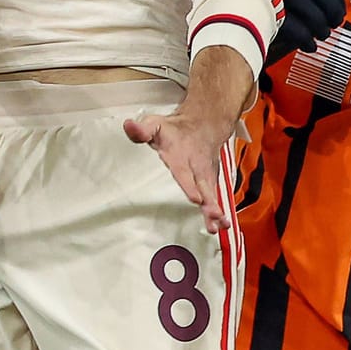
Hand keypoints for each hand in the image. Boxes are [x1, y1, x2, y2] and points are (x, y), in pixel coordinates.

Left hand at [124, 102, 236, 234]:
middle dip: (209, 201)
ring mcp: (205, 175)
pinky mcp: (210, 181)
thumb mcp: (155, 124)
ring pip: (211, 193)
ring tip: (219, 224)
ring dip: (215, 209)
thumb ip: (142, 129)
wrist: (204, 123)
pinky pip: (215, 197)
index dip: (189, 185)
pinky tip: (221, 226)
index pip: (184, 172)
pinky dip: (219, 211)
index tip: (195, 198)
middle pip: (203, 186)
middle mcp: (196, 167)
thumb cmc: (176, 129)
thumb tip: (129, 126)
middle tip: (214, 214)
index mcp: (180, 155)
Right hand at [267, 0, 350, 62]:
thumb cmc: (279, 15)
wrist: (250, 27)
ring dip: (321, 26)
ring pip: (307, 8)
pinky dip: (307, 40)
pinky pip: (294, 28)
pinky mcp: (268, 18)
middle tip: (335, 23)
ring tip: (322, 35)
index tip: (341, 10)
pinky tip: (309, 46)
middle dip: (333, 8)